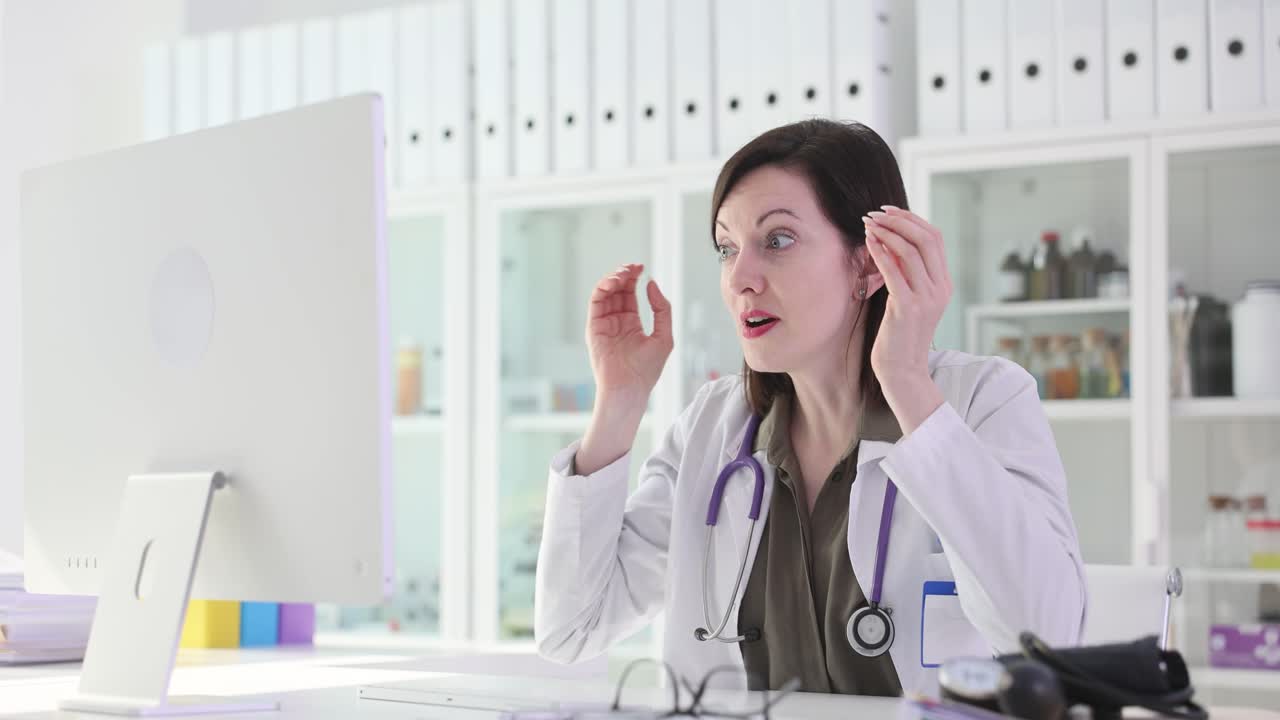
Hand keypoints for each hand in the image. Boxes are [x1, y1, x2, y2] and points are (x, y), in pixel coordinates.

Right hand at [585, 263, 672, 407]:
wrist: (630, 388)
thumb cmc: (647, 369)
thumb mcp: (664, 335)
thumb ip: (661, 309)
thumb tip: (651, 284)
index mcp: (631, 323)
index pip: (630, 294)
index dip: (634, 278)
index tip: (641, 267)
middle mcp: (616, 321)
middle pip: (617, 290)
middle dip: (624, 275)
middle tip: (633, 267)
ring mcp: (604, 324)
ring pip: (605, 293)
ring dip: (612, 279)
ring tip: (623, 274)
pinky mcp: (594, 328)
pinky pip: (595, 303)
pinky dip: (602, 289)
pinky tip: (614, 283)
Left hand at [862, 206, 950, 431]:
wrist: (902, 371)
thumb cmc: (898, 335)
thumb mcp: (906, 298)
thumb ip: (904, 272)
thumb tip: (889, 240)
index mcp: (943, 284)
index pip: (934, 238)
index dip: (912, 219)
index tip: (888, 211)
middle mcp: (940, 288)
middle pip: (926, 238)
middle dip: (899, 220)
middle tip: (875, 213)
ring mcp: (927, 298)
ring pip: (911, 251)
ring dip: (887, 233)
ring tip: (868, 225)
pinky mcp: (908, 308)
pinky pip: (895, 272)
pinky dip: (881, 252)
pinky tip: (868, 242)